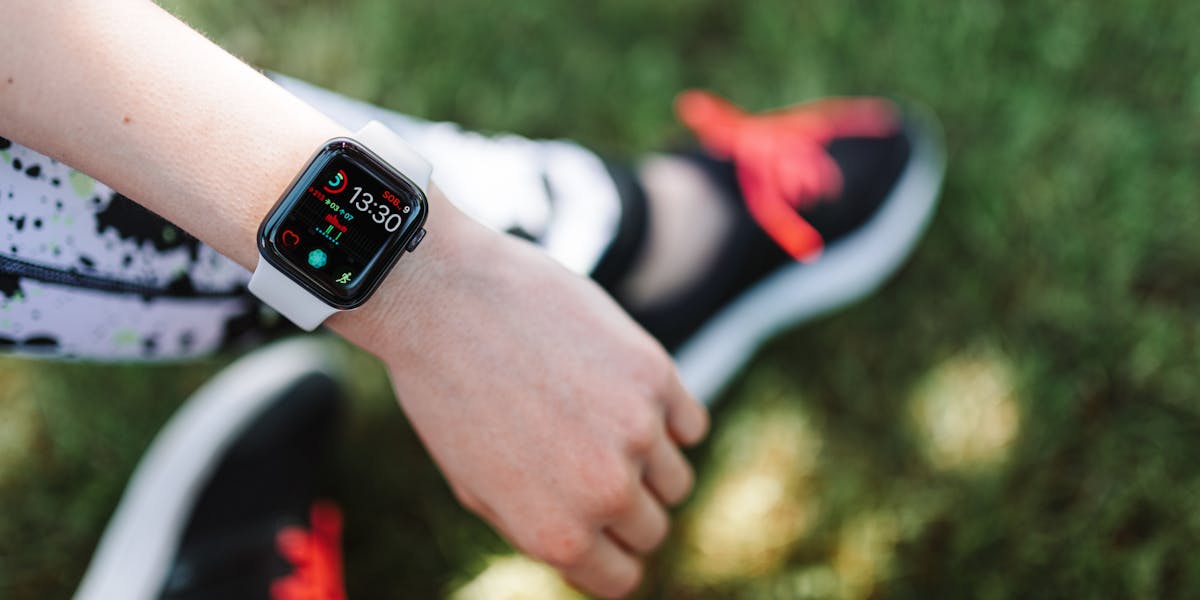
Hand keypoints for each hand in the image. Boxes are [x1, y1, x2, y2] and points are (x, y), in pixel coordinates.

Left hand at [334, 196, 708, 597]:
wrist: (444, 300)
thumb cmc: (449, 396)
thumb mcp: (477, 487)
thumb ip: (541, 527)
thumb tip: (597, 550)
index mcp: (556, 533)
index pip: (623, 578)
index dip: (611, 554)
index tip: (601, 527)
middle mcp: (604, 491)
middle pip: (653, 528)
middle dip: (628, 506)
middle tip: (587, 462)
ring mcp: (636, 431)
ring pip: (677, 478)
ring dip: (648, 460)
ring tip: (595, 420)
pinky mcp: (655, 374)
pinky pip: (691, 423)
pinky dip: (666, 415)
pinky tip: (620, 391)